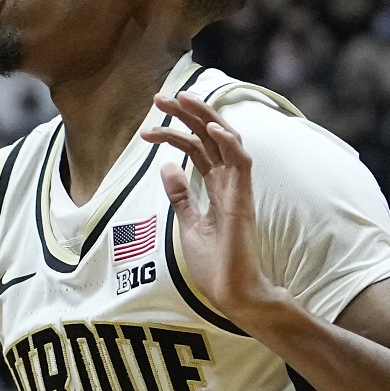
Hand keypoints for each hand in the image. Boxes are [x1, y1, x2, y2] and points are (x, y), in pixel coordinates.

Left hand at [145, 92, 284, 323]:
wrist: (233, 293)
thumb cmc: (216, 263)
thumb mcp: (188, 223)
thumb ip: (180, 195)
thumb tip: (166, 167)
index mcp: (217, 187)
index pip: (197, 148)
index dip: (174, 133)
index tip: (146, 129)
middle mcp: (229, 183)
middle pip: (211, 137)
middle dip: (187, 113)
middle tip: (160, 97)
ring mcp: (238, 190)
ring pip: (227, 140)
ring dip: (205, 117)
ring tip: (181, 99)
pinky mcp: (243, 201)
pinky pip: (242, 163)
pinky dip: (228, 142)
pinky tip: (210, 128)